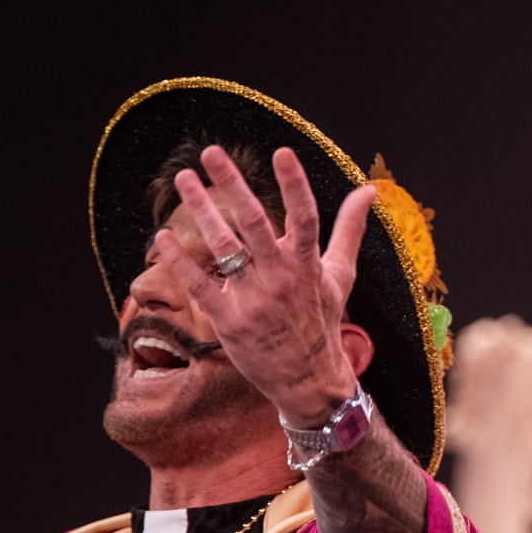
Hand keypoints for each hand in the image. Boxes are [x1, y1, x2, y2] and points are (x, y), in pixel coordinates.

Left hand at [151, 145, 374, 423]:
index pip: (305, 219)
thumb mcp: (340, 275)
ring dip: (202, 210)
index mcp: (308, 265)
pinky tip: (162, 236)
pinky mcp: (229, 321)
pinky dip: (179, 261)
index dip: (295, 186)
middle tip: (212, 153)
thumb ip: (350, 229)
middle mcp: (281, 279)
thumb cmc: (322, 320)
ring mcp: (254, 300)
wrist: (309, 379)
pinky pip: (200, 285)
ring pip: (224, 247)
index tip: (282, 153)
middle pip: (255, 223)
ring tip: (185, 179)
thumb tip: (369, 190)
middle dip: (233, 185)